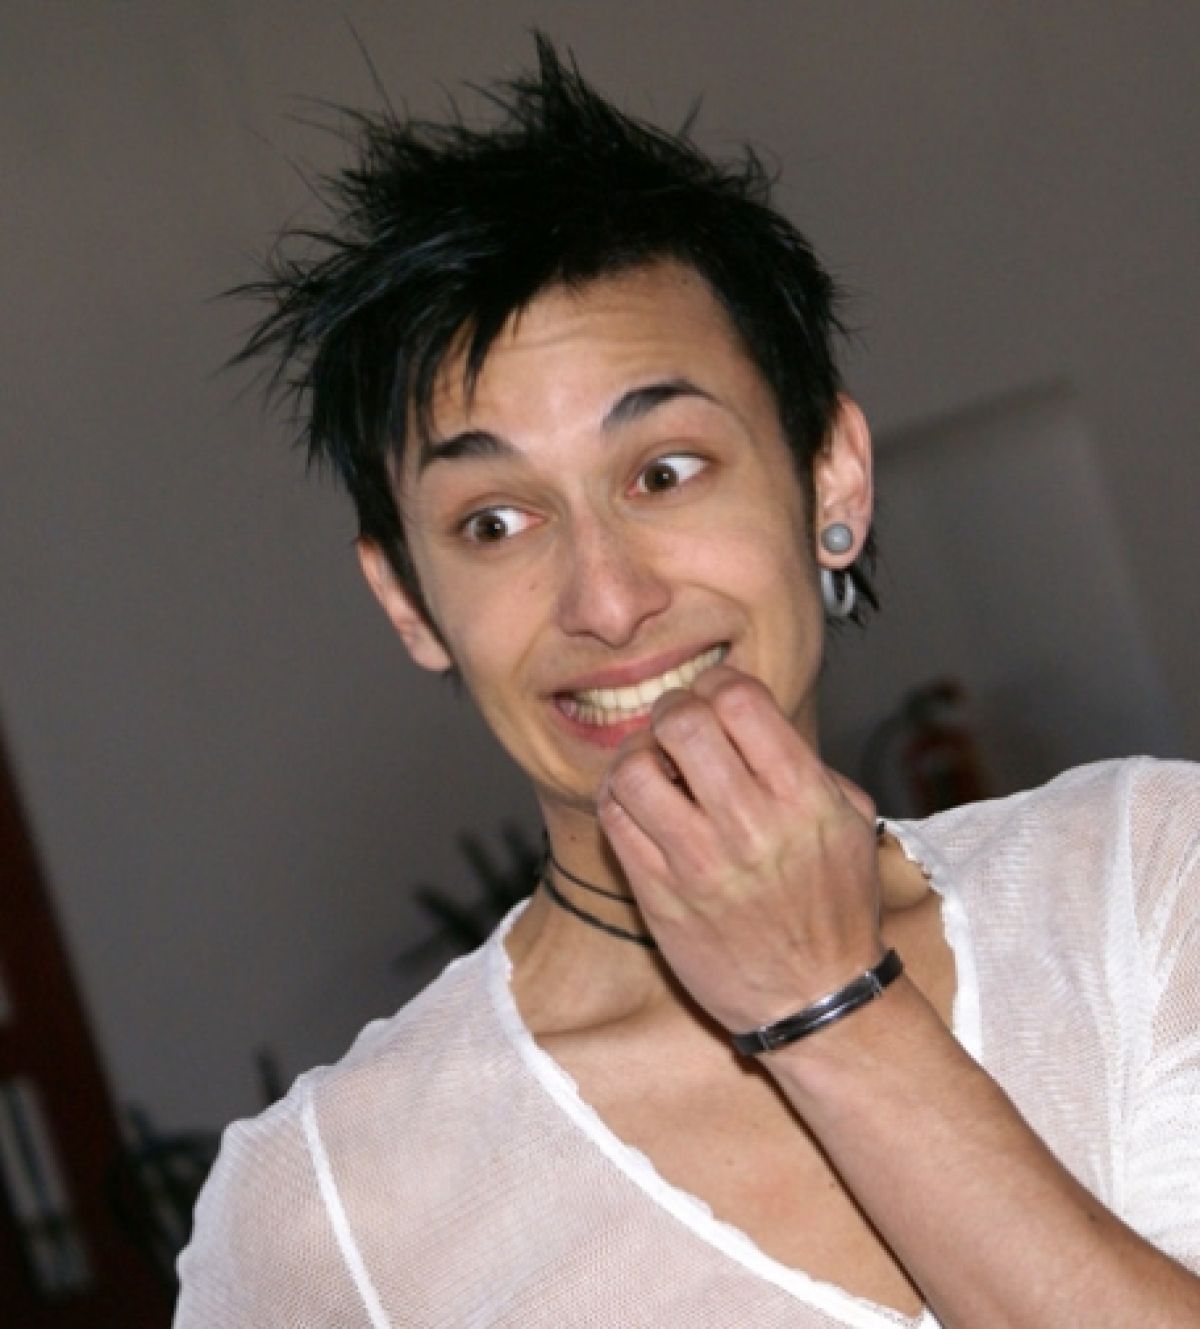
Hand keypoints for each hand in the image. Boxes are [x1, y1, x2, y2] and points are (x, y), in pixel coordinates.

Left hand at [597, 665, 884, 1033]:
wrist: (815, 1001)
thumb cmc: (835, 906)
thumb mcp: (850, 823)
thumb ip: (806, 763)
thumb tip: (751, 718)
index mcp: (803, 798)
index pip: (740, 699)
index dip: (718, 684)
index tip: (715, 698)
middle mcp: (749, 825)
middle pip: (682, 723)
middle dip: (673, 711)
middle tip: (676, 728)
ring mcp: (698, 863)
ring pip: (634, 769)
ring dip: (637, 754)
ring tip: (653, 766)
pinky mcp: (659, 896)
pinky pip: (613, 820)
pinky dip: (616, 795)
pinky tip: (635, 800)